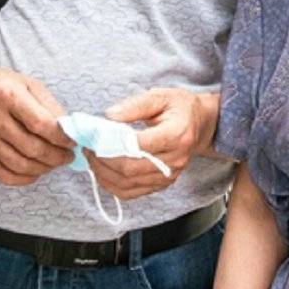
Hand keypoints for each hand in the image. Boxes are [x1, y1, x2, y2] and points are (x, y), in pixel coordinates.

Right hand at [0, 69, 73, 185]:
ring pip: (20, 165)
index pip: (41, 124)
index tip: (73, 142)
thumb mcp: (27, 84)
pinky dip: (24, 179)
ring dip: (44, 168)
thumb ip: (49, 105)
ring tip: (55, 163)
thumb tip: (67, 129)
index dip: (61, 137)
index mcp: (7, 95)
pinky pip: (3, 175)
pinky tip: (35, 172)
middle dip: (57, 156)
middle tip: (68, 156)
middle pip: (32, 148)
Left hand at [88, 88, 217, 198]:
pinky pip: (131, 192)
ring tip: (92, 158)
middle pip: (131, 168)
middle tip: (88, 147)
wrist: (200, 125)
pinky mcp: (162, 184)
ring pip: (128, 184)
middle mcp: (176, 159)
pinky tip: (102, 172)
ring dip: (103, 174)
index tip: (95, 136)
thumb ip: (135, 105)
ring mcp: (169, 175)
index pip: (140, 145)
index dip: (113, 143)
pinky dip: (112, 185)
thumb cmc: (179, 108)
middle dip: (103, 160)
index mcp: (177, 134)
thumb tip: (109, 116)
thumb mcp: (160, 96)